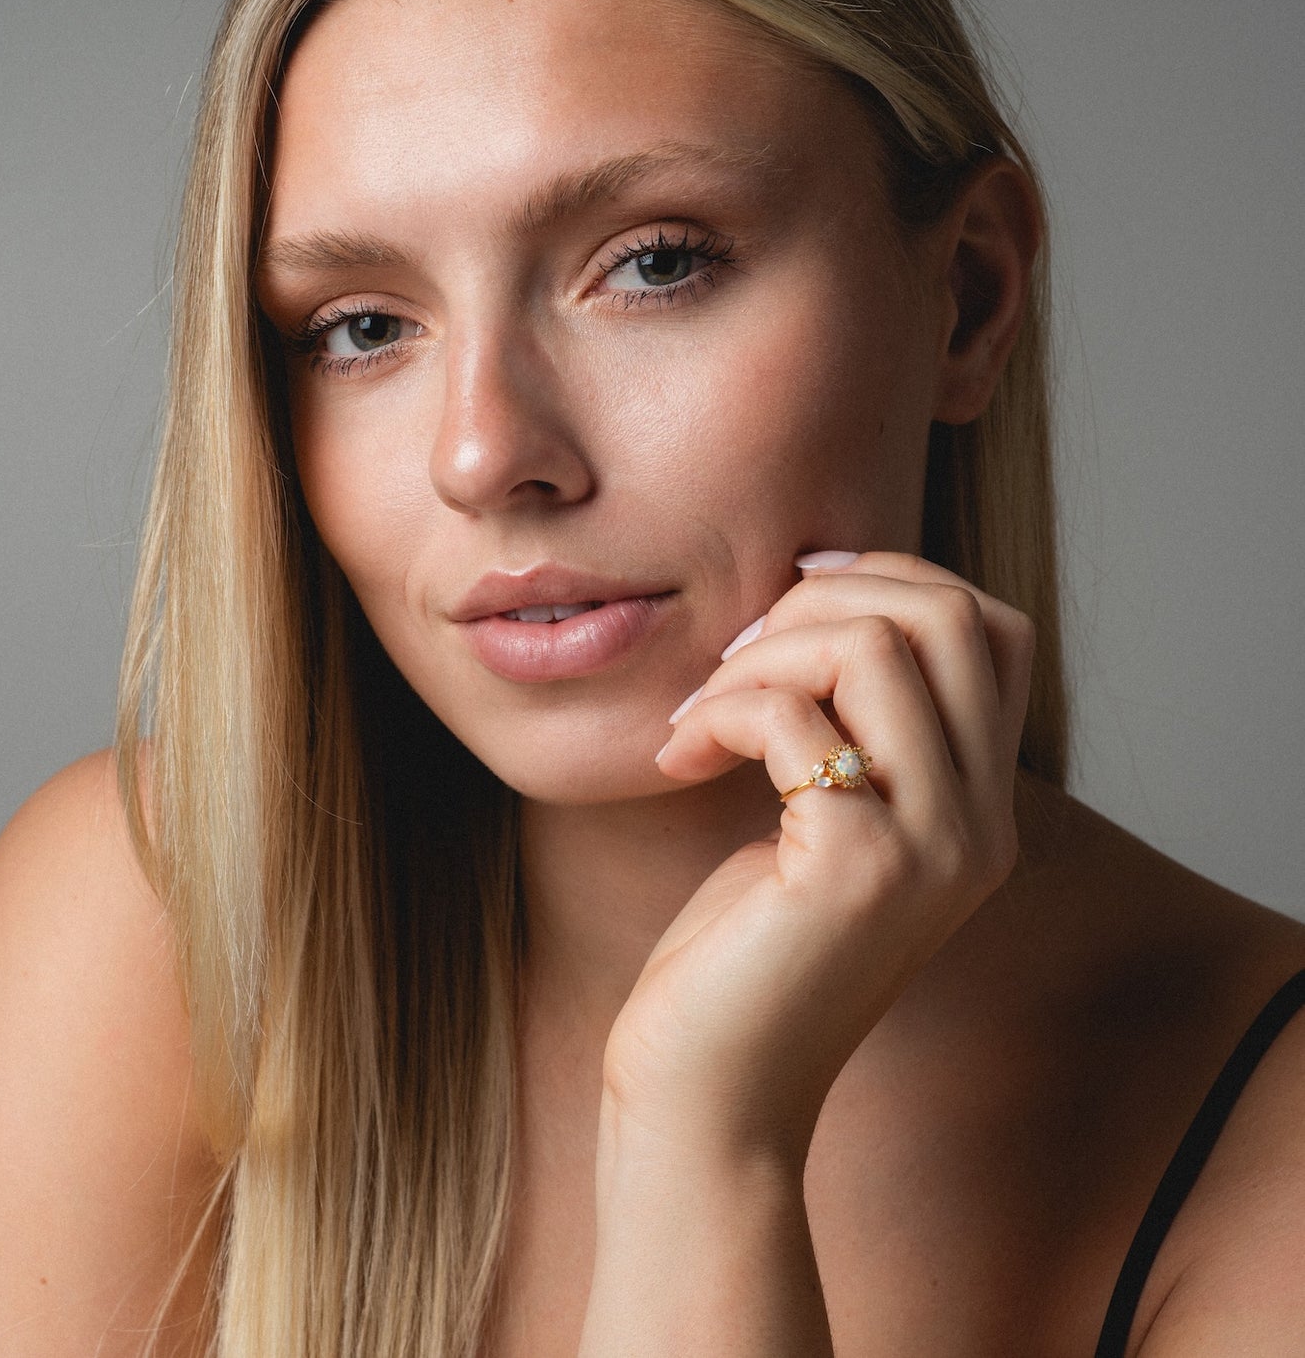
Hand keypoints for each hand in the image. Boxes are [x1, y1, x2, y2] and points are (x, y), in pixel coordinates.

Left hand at [604, 550, 1034, 1168]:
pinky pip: (790, 720)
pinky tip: (676, 759)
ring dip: (760, 657)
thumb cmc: (748, 944)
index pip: (991, 628)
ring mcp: (930, 847)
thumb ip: (852, 721)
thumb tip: (814, 588)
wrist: (714, 1088)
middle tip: (735, 660)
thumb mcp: (822, 814)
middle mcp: (980, 824)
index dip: (893, 580)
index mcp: (979, 806)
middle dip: (820, 602)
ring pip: (875, 648)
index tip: (792, 598)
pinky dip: (717, 713)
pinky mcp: (854, 868)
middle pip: (948, 616)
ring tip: (700, 713)